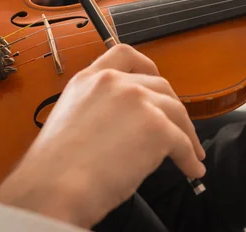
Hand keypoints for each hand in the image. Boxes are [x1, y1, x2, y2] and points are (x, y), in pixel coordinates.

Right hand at [0, 45, 205, 227]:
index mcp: (88, 79)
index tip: (156, 79)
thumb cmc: (54, 169)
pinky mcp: (156, 127)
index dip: (146, 66)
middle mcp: (114, 83)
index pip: (124, 55)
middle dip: (172, 108)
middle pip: (160, 86)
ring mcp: (137, 101)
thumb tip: (125, 126)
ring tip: (192, 155)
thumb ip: (98, 110)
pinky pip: (182, 142)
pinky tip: (191, 170)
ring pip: (176, 112)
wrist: (53, 189)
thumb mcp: (70, 119)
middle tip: (178, 128)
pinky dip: (190, 158)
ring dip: (187, 134)